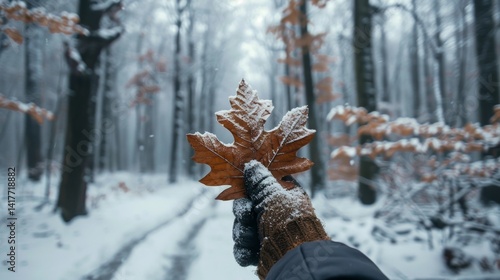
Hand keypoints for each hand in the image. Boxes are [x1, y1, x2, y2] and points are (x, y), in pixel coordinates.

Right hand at [232, 160, 328, 277]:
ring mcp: (269, 234)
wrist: (294, 258)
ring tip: (250, 238)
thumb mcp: (273, 196)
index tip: (242, 189)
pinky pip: (244, 248)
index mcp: (285, 197)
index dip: (249, 188)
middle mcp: (277, 215)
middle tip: (246, 215)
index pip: (262, 186)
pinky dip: (244, 250)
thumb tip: (252, 165)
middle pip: (247, 208)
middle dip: (243, 213)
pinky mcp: (262, 253)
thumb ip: (260, 181)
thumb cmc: (287, 222)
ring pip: (243, 229)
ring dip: (242, 233)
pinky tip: (249, 251)